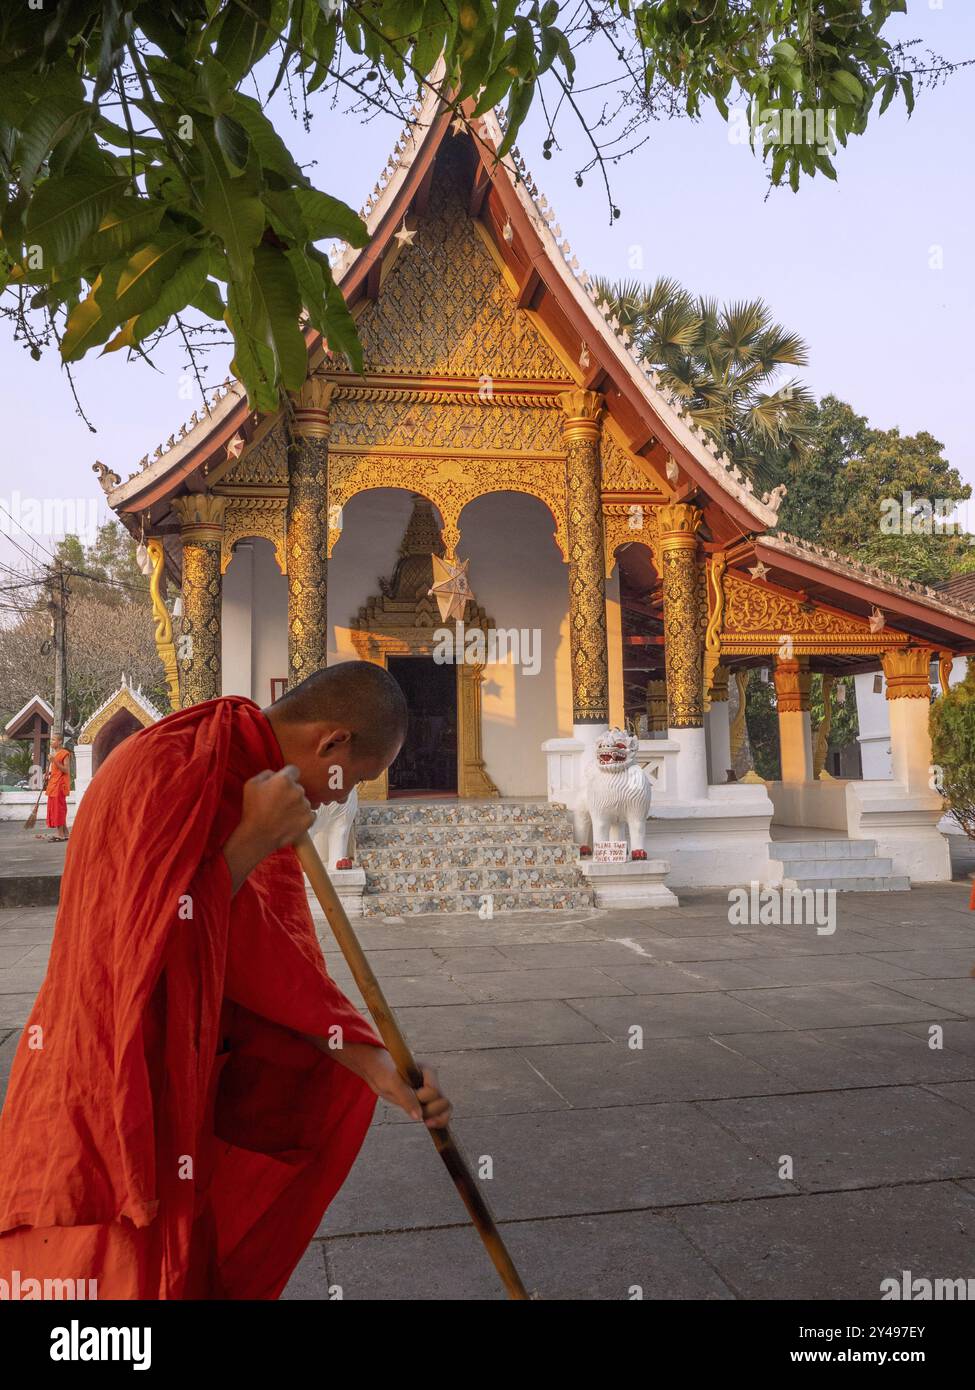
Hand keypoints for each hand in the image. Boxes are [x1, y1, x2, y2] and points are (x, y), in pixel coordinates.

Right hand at [222, 765, 314, 891]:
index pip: (293, 770)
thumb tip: (276, 774)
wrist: (258, 836)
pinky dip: (302, 817)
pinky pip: (310, 814)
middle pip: (298, 787)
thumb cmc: (252, 809)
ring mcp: (305, 806)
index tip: (282, 784)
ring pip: (304, 801)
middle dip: (290, 792)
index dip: (287, 776)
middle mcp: (298, 791)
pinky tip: (290, 821)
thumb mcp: (251, 784)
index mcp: (285, 780)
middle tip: (278, 803)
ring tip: (283, 815)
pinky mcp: (309, 819)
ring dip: (296, 805)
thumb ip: (267, 773)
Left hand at [338, 1045, 452, 1129]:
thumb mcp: (393, 1084)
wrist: (380, 1073)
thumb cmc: (386, 1074)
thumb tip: (419, 1117)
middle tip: (412, 1107)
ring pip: (446, 1108)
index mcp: (428, 1071)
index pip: (433, 1091)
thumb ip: (406, 1098)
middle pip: (443, 1102)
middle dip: (429, 1110)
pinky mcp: (429, 1103)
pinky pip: (442, 1114)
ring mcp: (432, 1093)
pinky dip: (438, 1122)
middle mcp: (434, 1081)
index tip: (405, 1093)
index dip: (420, 1098)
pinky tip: (429, 1125)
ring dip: (436, 1118)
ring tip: (423, 1120)